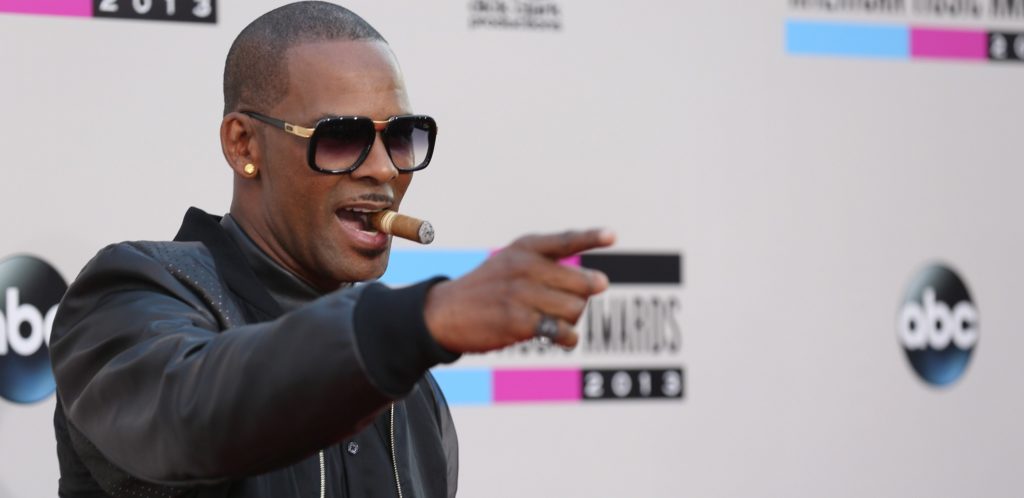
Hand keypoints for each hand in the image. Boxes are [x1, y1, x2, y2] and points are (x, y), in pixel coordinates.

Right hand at [423, 229, 615, 351]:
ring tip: (558, 321)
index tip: (612, 236)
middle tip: (572, 303)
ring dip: (573, 319)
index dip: (591, 238)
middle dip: (584, 296)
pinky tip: (564, 338)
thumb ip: (549, 265)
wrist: (446, 312)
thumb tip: (598, 283)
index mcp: (524, 248)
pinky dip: (568, 338)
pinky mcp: (518, 322)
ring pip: (575, 308)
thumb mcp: (510, 262)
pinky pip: (562, 331)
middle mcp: (524, 267)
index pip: (565, 241)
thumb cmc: (488, 288)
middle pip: (581, 283)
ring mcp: (521, 294)